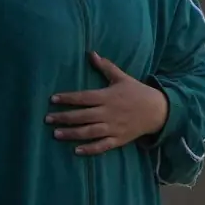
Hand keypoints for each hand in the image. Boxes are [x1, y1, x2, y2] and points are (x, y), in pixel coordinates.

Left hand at [45, 52, 168, 155]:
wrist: (158, 111)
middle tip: (47, 119)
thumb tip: (91, 53)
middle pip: (82, 116)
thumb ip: (106, 67)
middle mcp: (108, 113)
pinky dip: (89, 149)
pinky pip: (102, 146)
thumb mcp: (122, 77)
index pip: (83, 97)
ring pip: (89, 132)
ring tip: (56, 134)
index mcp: (107, 96)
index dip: (67, 98)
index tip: (52, 99)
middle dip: (64, 117)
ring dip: (71, 133)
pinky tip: (76, 151)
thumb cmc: (137, 92)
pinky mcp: (118, 140)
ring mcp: (113, 128)